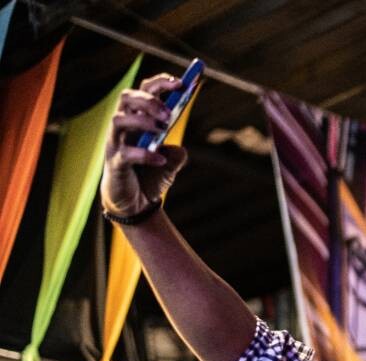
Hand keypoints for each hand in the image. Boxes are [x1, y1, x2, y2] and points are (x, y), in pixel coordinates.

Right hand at [101, 74, 188, 215]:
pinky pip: (126, 153)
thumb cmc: (149, 178)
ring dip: (143, 120)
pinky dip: (145, 154)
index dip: (160, 83)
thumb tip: (179, 149)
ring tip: (163, 129)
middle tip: (169, 113)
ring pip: (118, 119)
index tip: (181, 82)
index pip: (143, 91)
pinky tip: (160, 159)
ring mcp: (116, 144)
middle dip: (149, 100)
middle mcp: (123, 128)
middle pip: (127, 98)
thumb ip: (177, 155)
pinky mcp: (115, 163)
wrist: (136, 205)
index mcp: (137, 121)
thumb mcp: (170, 164)